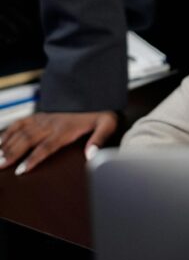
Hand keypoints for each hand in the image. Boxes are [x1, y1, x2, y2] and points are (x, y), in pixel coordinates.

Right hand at [0, 110, 117, 173]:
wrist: (96, 90)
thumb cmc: (101, 110)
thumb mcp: (107, 123)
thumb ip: (99, 139)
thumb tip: (91, 155)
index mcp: (66, 129)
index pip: (46, 146)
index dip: (33, 158)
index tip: (21, 169)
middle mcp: (52, 124)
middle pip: (28, 140)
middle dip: (13, 153)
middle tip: (0, 165)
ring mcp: (45, 118)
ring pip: (22, 131)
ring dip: (8, 143)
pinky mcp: (42, 114)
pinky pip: (23, 121)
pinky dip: (10, 130)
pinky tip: (1, 139)